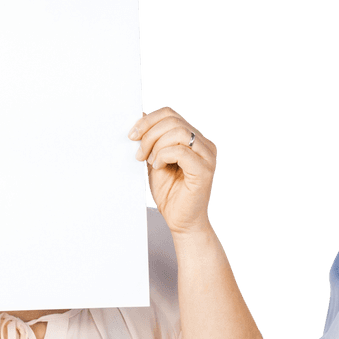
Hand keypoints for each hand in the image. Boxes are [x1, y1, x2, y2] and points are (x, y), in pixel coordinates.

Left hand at [130, 107, 215, 235]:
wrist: (182, 222)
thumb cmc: (171, 195)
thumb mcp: (155, 161)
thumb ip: (152, 142)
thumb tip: (139, 120)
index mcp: (195, 140)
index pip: (171, 115)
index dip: (149, 120)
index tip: (132, 135)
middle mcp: (204, 146)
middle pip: (173, 121)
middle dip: (149, 134)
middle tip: (138, 153)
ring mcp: (207, 157)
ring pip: (177, 132)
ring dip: (156, 145)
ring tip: (149, 161)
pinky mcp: (204, 170)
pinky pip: (180, 151)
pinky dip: (163, 156)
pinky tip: (159, 167)